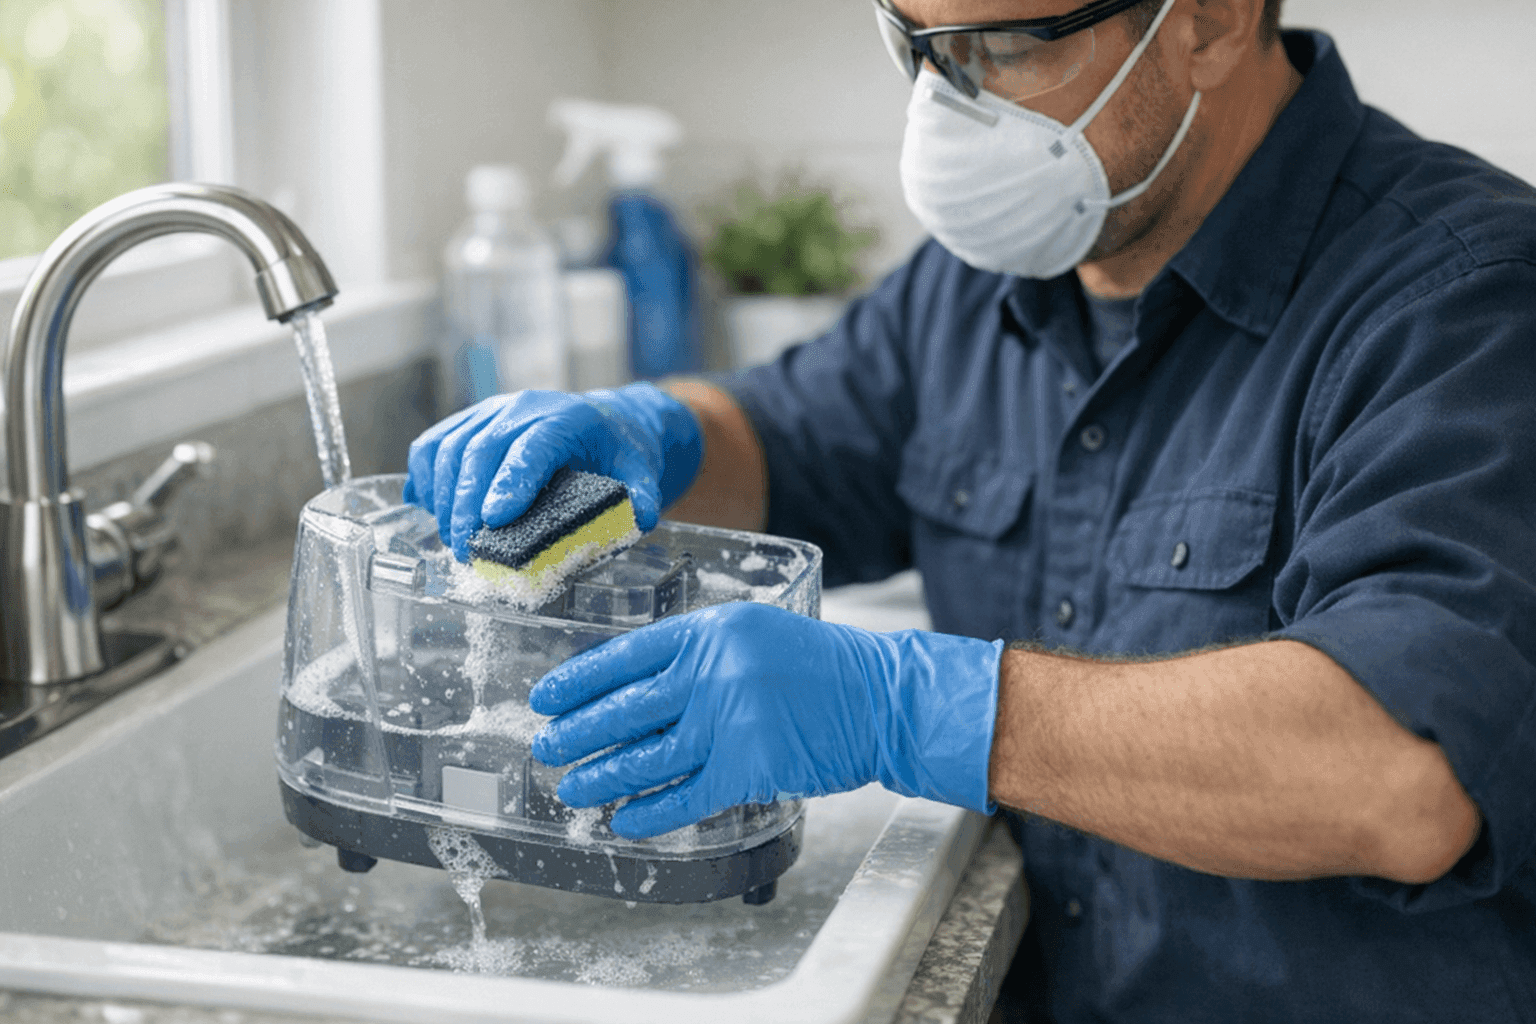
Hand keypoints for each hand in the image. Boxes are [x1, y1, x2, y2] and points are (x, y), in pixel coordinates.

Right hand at [404, 383, 703, 559]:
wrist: (603, 420)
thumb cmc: (618, 450)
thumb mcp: (640, 470)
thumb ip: (643, 493)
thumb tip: (641, 517)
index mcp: (566, 419)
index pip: (532, 447)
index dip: (510, 480)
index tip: (493, 519)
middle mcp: (523, 408)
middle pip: (482, 449)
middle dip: (466, 503)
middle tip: (465, 550)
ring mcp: (491, 411)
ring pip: (451, 446)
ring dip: (443, 496)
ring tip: (452, 540)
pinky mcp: (470, 422)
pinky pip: (435, 443)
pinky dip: (425, 476)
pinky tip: (430, 508)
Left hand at [529, 602, 1002, 839]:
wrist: (880, 699)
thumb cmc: (818, 666)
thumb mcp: (751, 633)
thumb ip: (695, 653)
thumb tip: (630, 688)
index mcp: (709, 632)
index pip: (623, 656)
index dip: (577, 681)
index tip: (546, 698)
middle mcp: (713, 673)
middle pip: (622, 711)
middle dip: (575, 734)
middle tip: (546, 747)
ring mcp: (729, 722)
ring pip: (644, 758)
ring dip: (600, 777)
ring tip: (572, 788)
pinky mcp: (747, 768)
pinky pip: (683, 796)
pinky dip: (648, 812)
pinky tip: (624, 820)